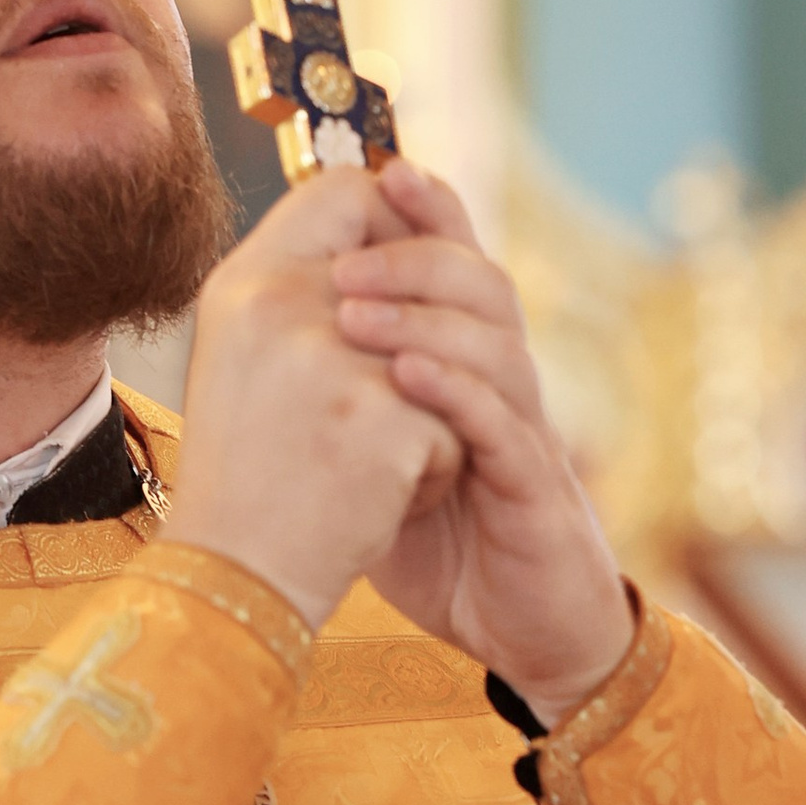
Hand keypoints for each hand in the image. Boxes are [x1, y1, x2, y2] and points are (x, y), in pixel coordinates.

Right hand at [169, 168, 461, 629]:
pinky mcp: (382, 422)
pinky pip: (454, 424)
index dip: (389, 221)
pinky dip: (433, 472)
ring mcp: (335, 361)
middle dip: (417, 338)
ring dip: (426, 414)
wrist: (237, 578)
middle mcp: (283, 305)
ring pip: (441, 356)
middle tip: (370, 403)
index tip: (398, 268)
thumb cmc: (248, 471)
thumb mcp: (247, 354)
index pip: (342, 190)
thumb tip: (378, 205)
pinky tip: (377, 500)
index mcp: (245, 282)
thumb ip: (301, 284)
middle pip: (406, 269)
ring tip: (367, 460)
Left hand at [329, 169, 632, 720]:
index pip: (459, 266)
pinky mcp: (537, 493)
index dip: (431, 211)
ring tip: (356, 317)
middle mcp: (509, 387)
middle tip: (341, 265)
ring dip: (424, 321)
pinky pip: (505, 428)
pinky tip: (408, 379)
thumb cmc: (454, 548)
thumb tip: (268, 348)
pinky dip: (457, 396)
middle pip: (483, 285)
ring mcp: (528, 436)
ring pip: (497, 345)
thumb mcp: (383, 462)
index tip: (380, 168)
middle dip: (414, 258)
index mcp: (472, 369)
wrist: (528, 636)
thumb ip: (348, 404)